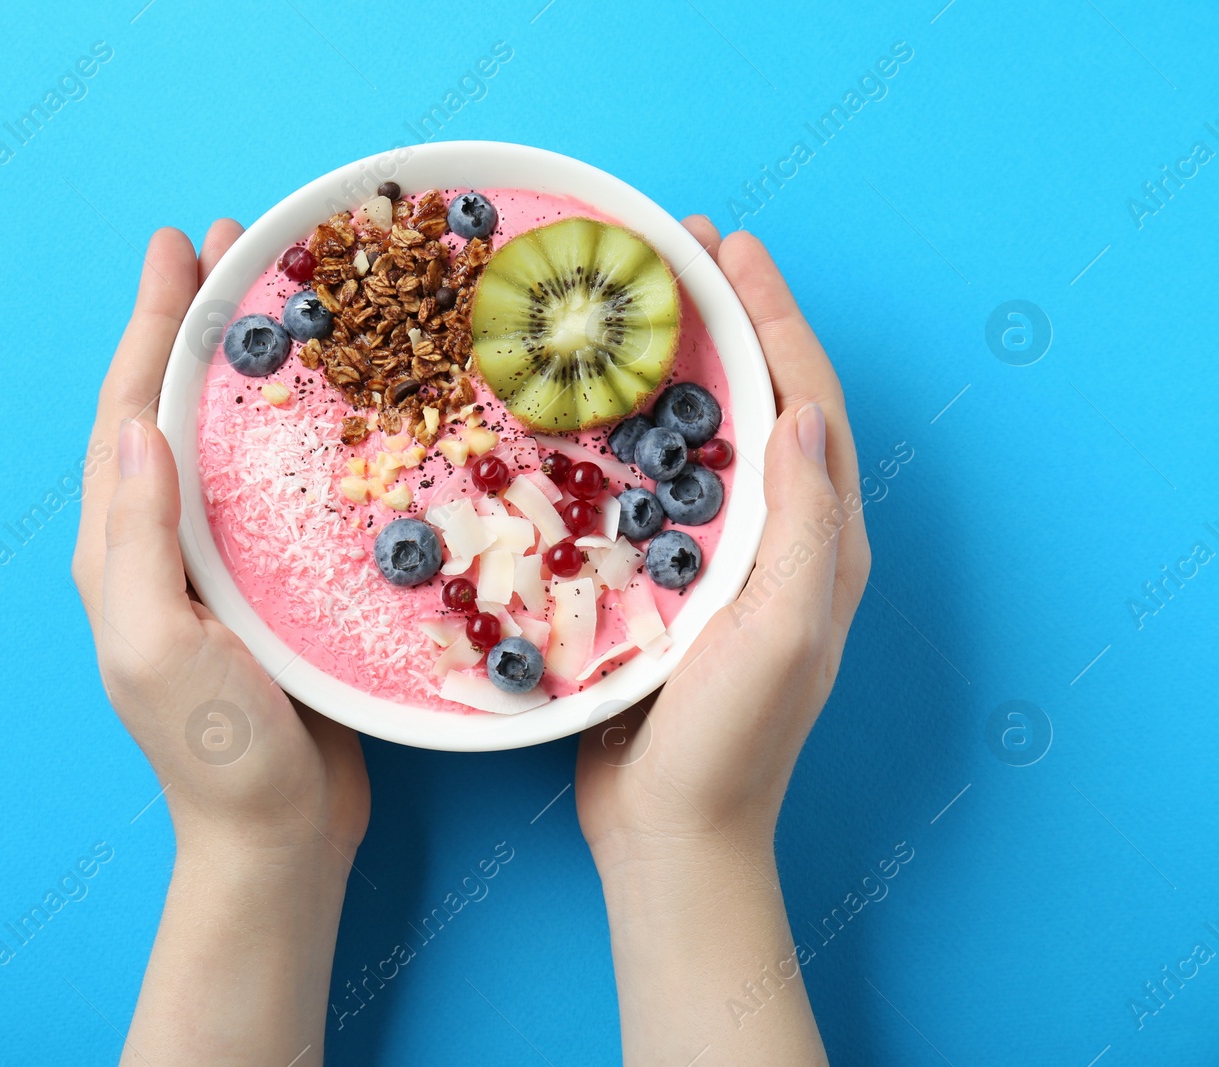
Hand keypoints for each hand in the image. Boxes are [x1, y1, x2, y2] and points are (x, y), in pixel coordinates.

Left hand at [71, 223, 368, 1065]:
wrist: (277, 838)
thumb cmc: (218, 753)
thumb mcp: (160, 646)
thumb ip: (138, 538)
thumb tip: (134, 423)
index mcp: (122, 552)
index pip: (126, 414)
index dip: (149, 326)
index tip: (178, 249)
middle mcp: (163, 545)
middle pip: (172, 408)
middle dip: (195, 323)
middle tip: (236, 248)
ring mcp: (220, 565)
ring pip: (227, 440)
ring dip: (246, 365)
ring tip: (283, 300)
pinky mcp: (274, 586)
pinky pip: (277, 487)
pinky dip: (296, 430)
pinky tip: (336, 406)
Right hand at [574, 219, 869, 1064]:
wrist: (671, 831)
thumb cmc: (730, 743)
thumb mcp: (779, 634)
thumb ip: (799, 528)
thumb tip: (802, 413)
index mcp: (821, 543)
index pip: (807, 402)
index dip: (774, 318)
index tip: (730, 249)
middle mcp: (781, 539)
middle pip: (765, 401)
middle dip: (732, 319)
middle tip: (681, 251)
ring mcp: (724, 560)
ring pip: (711, 437)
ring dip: (683, 364)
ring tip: (637, 306)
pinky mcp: (672, 583)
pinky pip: (661, 486)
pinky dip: (636, 433)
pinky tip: (592, 410)